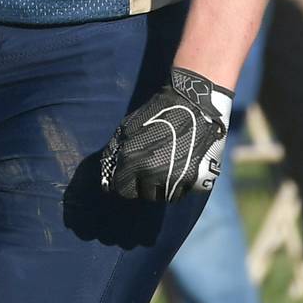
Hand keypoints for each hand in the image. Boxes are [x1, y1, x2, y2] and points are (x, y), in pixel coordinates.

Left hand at [100, 68, 233, 201]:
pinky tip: (176, 171)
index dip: (122, 182)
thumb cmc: (156, 114)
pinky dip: (176, 186)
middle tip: (146, 169)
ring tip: (162, 170)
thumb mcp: (128, 127)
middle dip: (141, 184)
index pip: (121, 188)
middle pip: (141, 194)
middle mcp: (151, 174)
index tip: (127, 176)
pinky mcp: (192, 180)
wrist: (192, 106)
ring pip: (161, 196)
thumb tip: (109, 169)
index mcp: (132, 161)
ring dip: (159, 187)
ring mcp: (173, 179)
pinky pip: (179, 193)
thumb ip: (116, 150)